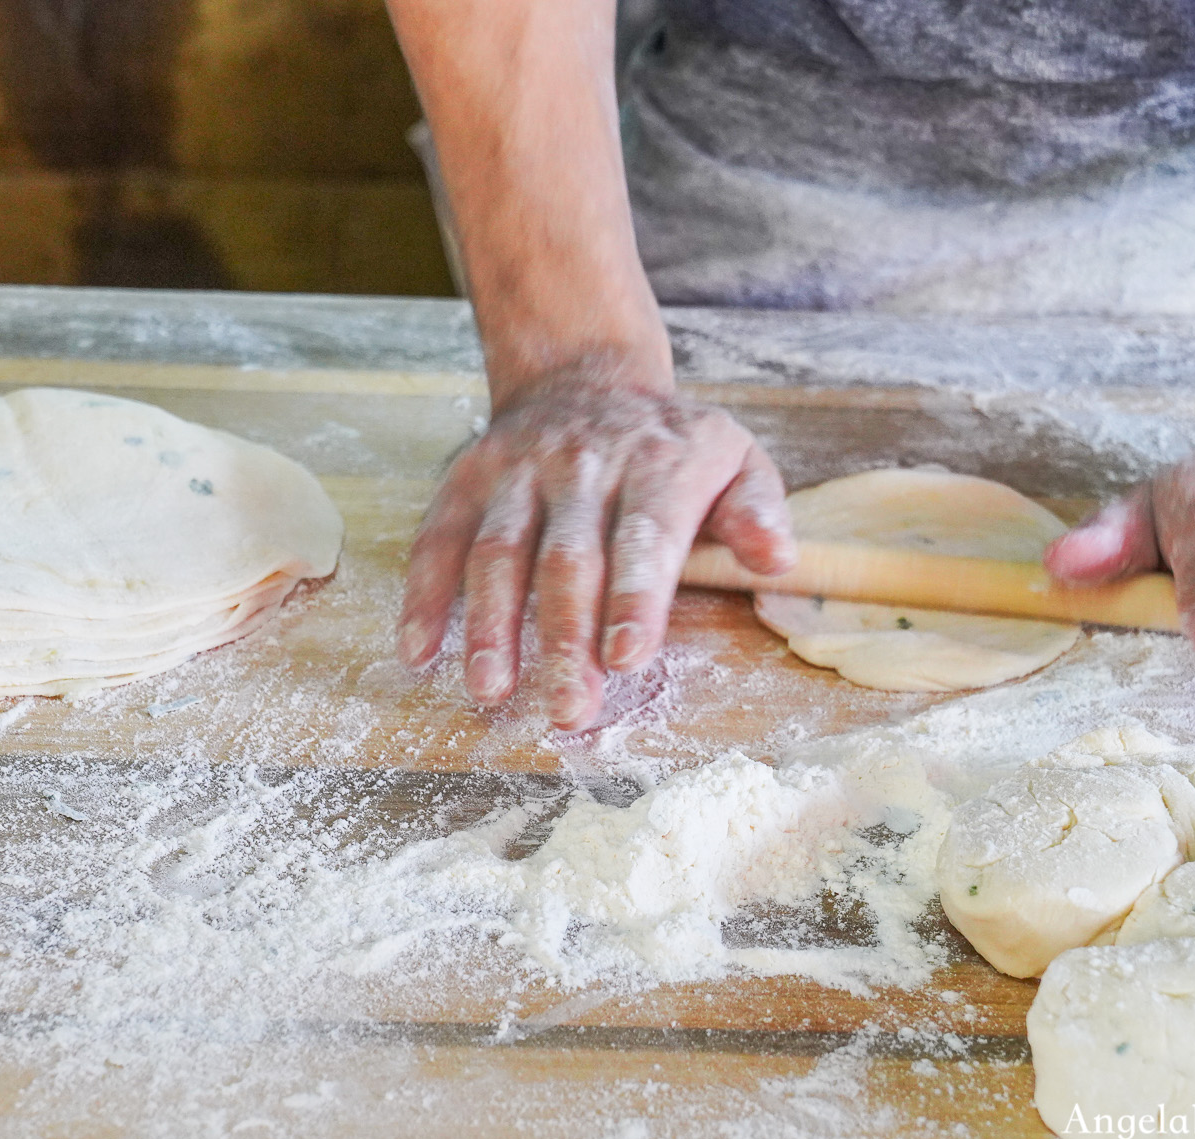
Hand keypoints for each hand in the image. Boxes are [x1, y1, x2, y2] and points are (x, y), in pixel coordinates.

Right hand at [397, 361, 795, 728]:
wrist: (586, 375)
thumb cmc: (670, 444)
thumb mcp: (735, 458)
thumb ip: (758, 512)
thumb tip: (778, 561)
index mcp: (657, 466)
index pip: (645, 538)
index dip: (634, 600)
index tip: (627, 659)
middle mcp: (582, 466)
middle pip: (568, 558)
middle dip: (564, 637)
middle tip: (568, 708)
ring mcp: (518, 472)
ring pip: (498, 550)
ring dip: (490, 624)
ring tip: (491, 689)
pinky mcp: (468, 479)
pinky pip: (439, 538)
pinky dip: (425, 595)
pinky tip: (417, 649)